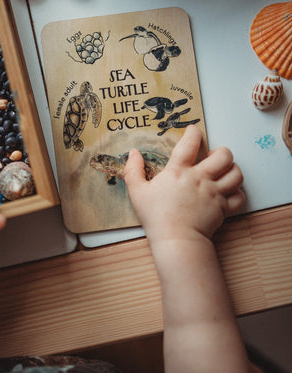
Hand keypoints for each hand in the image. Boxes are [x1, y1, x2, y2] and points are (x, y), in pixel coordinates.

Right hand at [124, 125, 244, 242]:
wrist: (176, 240)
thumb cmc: (156, 217)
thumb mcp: (137, 192)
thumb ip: (133, 170)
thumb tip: (133, 153)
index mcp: (179, 171)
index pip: (191, 142)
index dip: (194, 132)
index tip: (193, 131)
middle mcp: (200, 178)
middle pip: (224, 155)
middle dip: (221, 152)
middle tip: (212, 158)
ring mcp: (214, 193)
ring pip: (236, 174)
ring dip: (232, 170)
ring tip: (223, 173)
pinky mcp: (223, 208)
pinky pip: (240, 196)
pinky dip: (237, 193)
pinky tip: (228, 192)